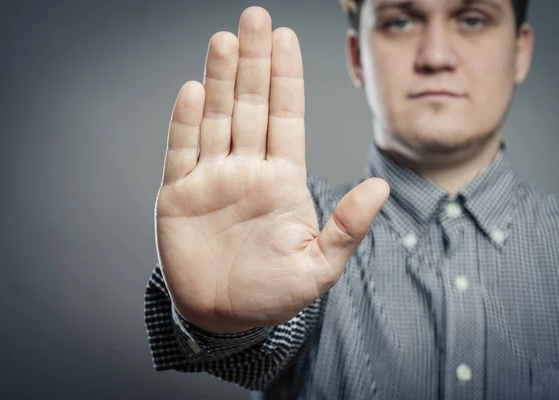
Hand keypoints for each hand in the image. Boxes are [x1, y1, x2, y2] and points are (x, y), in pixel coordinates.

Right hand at [155, 6, 388, 332]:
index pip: (286, 117)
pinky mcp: (179, 194)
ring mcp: (212, 178)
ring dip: (220, 79)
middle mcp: (247, 169)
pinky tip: (194, 91)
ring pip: (217, 117)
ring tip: (225, 40)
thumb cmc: (272, 294)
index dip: (287, 77)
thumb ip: (347, 226)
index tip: (286, 37)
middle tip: (255, 18)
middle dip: (254, 62)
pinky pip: (182, 150)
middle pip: (251, 105)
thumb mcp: (319, 267)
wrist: (223, 317)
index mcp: (282, 179)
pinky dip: (187, 121)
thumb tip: (380, 189)